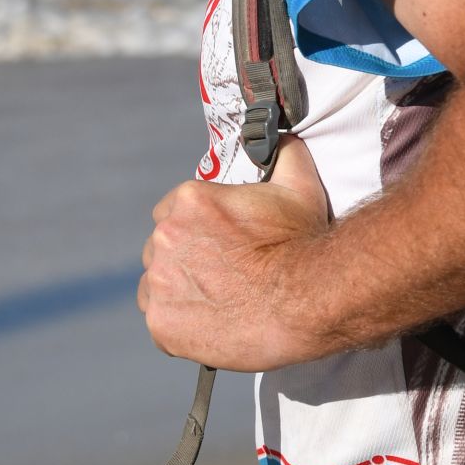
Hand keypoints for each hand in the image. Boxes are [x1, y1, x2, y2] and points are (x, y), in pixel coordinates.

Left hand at [138, 138, 328, 369]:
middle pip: (162, 248)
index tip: (218, 243)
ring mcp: (159, 282)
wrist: (307, 301)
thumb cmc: (303, 243)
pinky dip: (179, 326)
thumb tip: (283, 138)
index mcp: (189, 201)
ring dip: (179, 291)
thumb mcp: (298, 187)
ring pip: (157, 285)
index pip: (172, 211)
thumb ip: (284, 155)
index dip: (196, 228)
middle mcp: (165, 238)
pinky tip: (210, 324)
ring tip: (217, 302)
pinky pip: (160, 323)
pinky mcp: (161, 323)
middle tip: (223, 274)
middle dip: (186, 259)